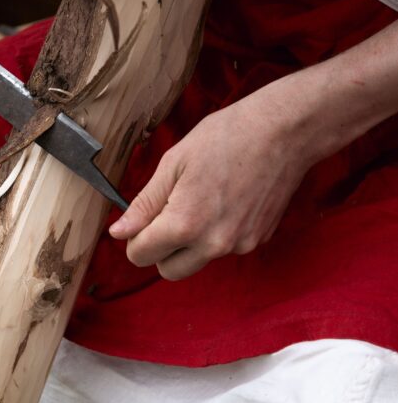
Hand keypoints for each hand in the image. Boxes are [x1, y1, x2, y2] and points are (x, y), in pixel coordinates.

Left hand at [109, 82, 316, 279]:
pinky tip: (226, 199)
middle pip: (169, 270)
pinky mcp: (259, 239)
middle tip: (167, 212)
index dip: (135, 237)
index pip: (141, 256)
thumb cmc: (227, 137)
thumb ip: (145, 203)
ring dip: (190, 243)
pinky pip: (225, 249)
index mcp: (185, 224)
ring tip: (201, 199)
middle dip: (160, 249)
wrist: (284, 132)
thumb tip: (118, 232)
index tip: (143, 217)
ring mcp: (240, 245)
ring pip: (198, 260)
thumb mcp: (174, 163)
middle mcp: (213, 244)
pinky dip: (217, 234)